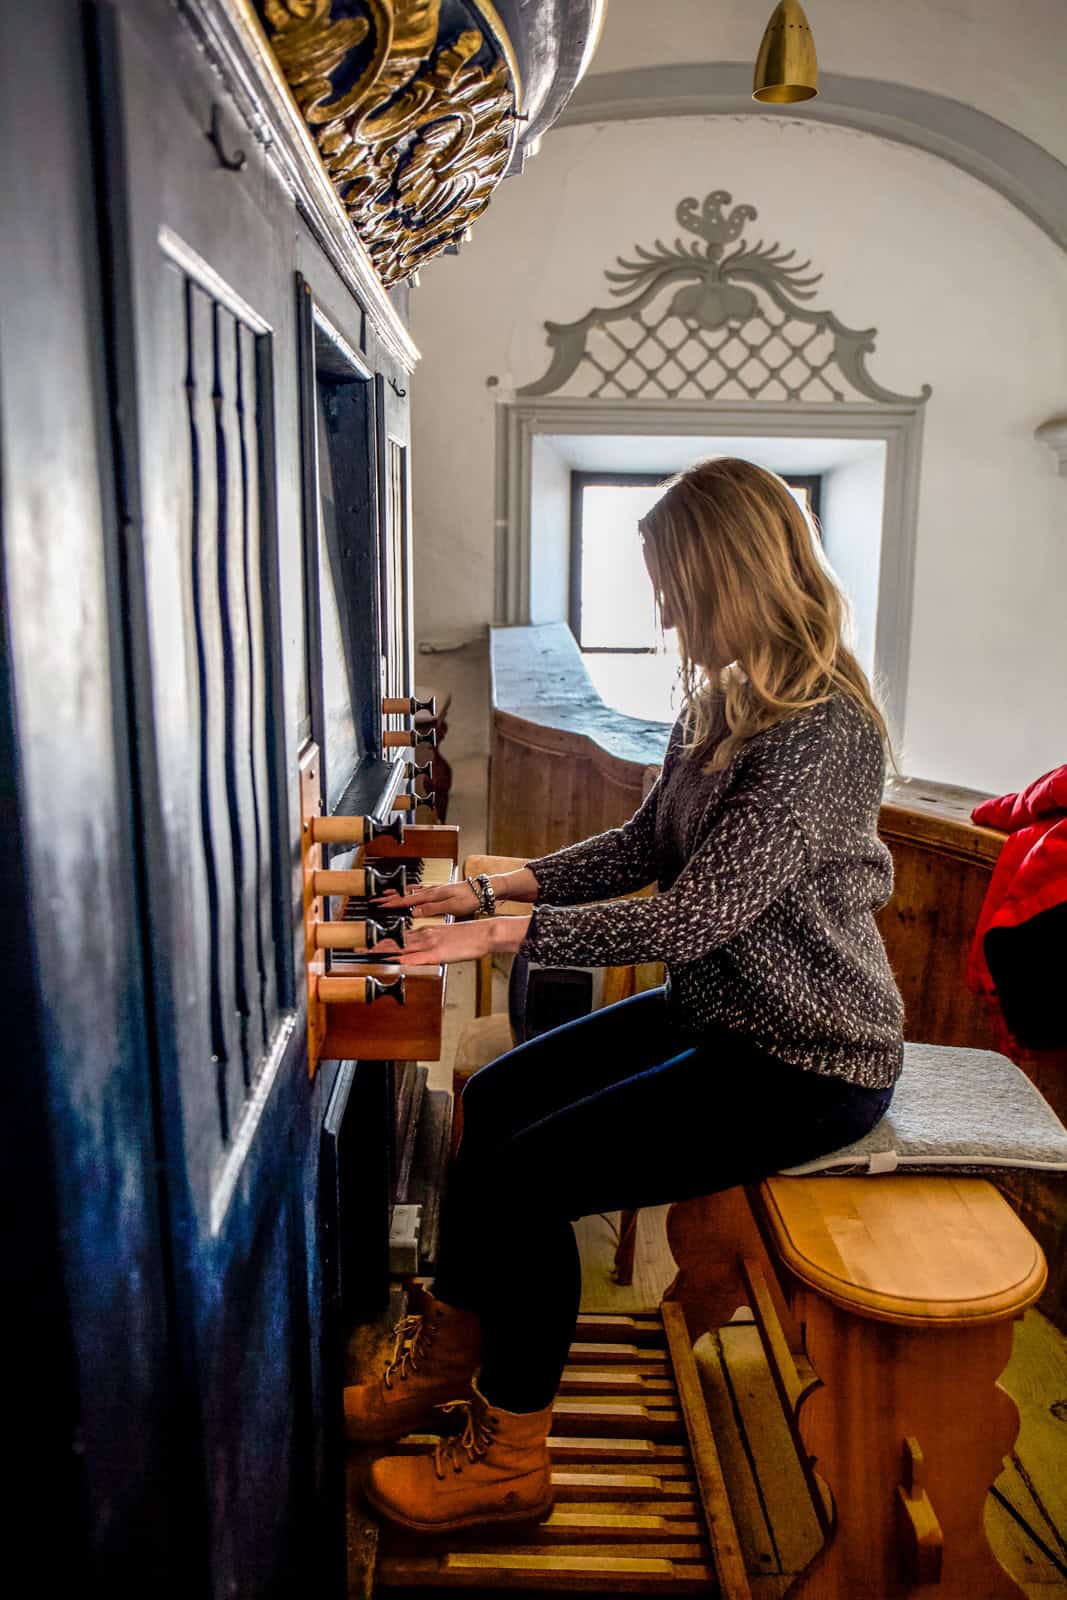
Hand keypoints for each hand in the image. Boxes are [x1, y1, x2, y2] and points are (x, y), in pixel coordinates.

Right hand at [372, 880, 479, 918]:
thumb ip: (432, 909)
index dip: (394, 903)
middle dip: (393, 897)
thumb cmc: (469, 898)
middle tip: (378, 899)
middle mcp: (432, 891)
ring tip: (389, 895)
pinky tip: (412, 893)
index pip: (408, 899)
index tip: (381, 904)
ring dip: (401, 894)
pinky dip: (413, 893)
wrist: (482, 890)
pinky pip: (422, 892)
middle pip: (408, 894)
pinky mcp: (442, 891)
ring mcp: (437, 890)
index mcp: (433, 895)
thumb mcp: (451, 906)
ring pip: (414, 892)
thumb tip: (414, 912)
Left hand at [374, 915, 531, 965]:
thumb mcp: (445, 939)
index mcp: (426, 932)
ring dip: (385, 951)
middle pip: (396, 942)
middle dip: (376, 946)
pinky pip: (419, 957)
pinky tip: (395, 961)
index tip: (368, 944)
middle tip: (359, 950)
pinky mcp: (438, 953)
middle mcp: (424, 935)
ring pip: (402, 948)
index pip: (399, 937)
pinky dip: (405, 959)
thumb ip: (430, 945)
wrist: (484, 933)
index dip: (382, 941)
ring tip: (368, 954)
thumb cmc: (468, 938)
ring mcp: (430, 944)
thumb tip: (419, 952)